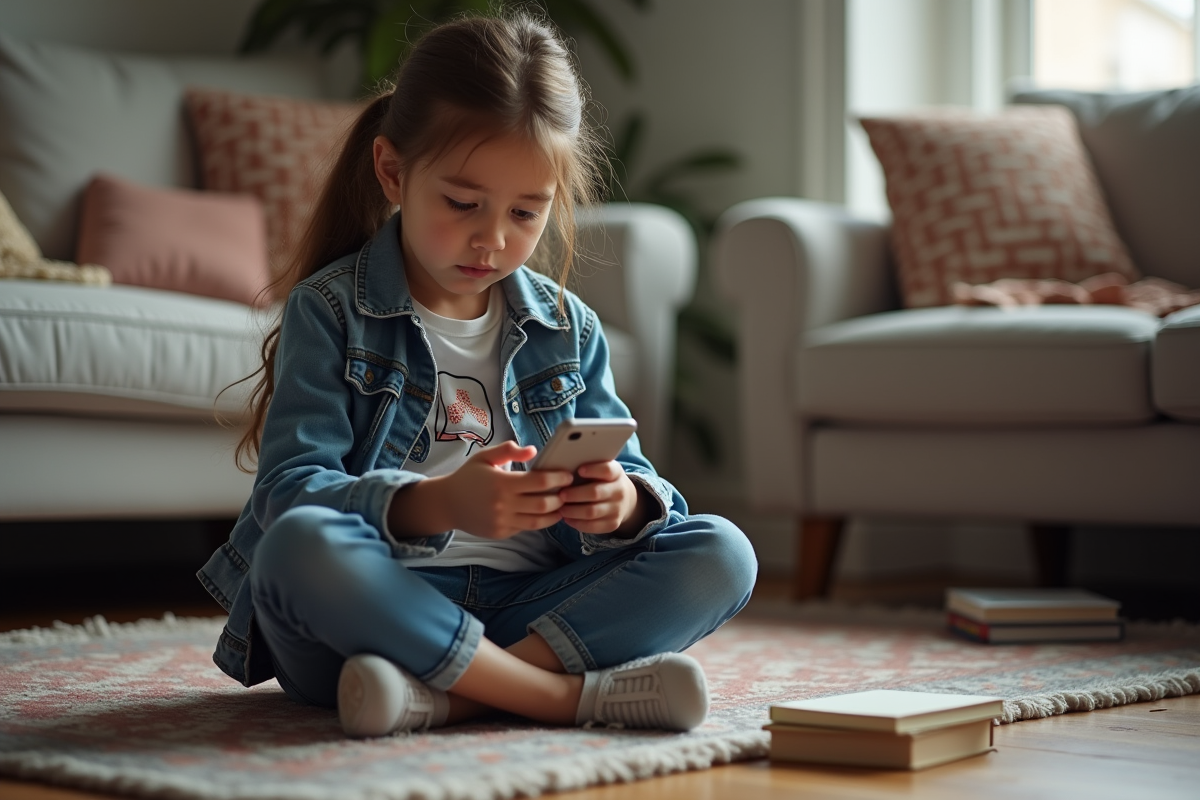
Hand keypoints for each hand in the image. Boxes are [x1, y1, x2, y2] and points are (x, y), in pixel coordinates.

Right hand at [425, 441, 574, 539]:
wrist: (447, 503)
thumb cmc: (469, 476)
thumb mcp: (485, 457)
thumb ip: (508, 450)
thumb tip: (534, 451)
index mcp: (502, 483)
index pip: (539, 482)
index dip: (558, 479)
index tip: (568, 475)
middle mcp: (503, 504)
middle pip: (543, 504)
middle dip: (560, 498)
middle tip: (569, 491)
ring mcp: (502, 521)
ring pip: (538, 521)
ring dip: (554, 514)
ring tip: (561, 505)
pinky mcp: (501, 533)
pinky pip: (525, 528)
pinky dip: (537, 521)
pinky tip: (544, 513)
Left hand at [557, 461, 649, 535]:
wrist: (625, 499)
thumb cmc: (603, 481)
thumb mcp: (601, 470)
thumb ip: (587, 467)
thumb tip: (561, 468)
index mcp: (616, 473)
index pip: (607, 470)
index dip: (593, 470)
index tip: (579, 470)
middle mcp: (619, 491)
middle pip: (595, 493)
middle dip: (575, 494)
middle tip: (561, 494)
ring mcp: (617, 509)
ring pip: (591, 512)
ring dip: (572, 511)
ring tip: (560, 508)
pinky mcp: (613, 524)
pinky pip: (593, 527)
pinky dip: (577, 523)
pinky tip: (567, 518)